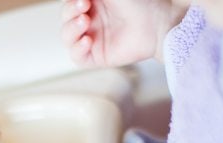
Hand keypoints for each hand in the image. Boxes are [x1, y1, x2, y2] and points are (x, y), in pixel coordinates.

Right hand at [61, 0, 187, 65]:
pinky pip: (77, 57)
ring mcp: (93, 39)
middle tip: (84, 6)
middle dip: (69, 12)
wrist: (156, 22)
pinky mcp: (98, 56)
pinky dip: (77, 48)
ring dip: (71, 29)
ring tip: (85, 21)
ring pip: (67, 38)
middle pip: (65, 20)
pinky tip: (86, 40)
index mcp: (92, 4)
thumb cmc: (138, 2)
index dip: (70, 3)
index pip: (69, 6)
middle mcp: (91, 22)